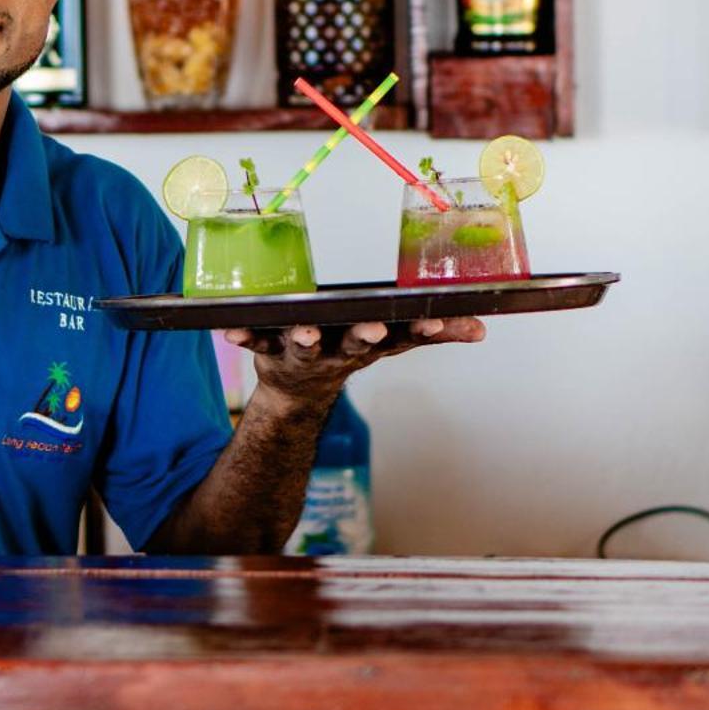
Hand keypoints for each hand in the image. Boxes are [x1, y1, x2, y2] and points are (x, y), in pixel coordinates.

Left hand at [224, 318, 486, 409]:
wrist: (297, 391)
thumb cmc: (347, 349)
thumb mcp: (392, 343)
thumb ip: (435, 333)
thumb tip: (480, 325)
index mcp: (369, 345)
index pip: (401, 336)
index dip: (420, 329)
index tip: (438, 318)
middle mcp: (337, 351)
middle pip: (353, 344)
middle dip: (362, 337)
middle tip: (370, 330)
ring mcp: (302, 353)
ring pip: (304, 346)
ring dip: (304, 340)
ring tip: (305, 333)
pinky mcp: (268, 349)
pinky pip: (253, 341)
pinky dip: (242, 336)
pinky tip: (228, 329)